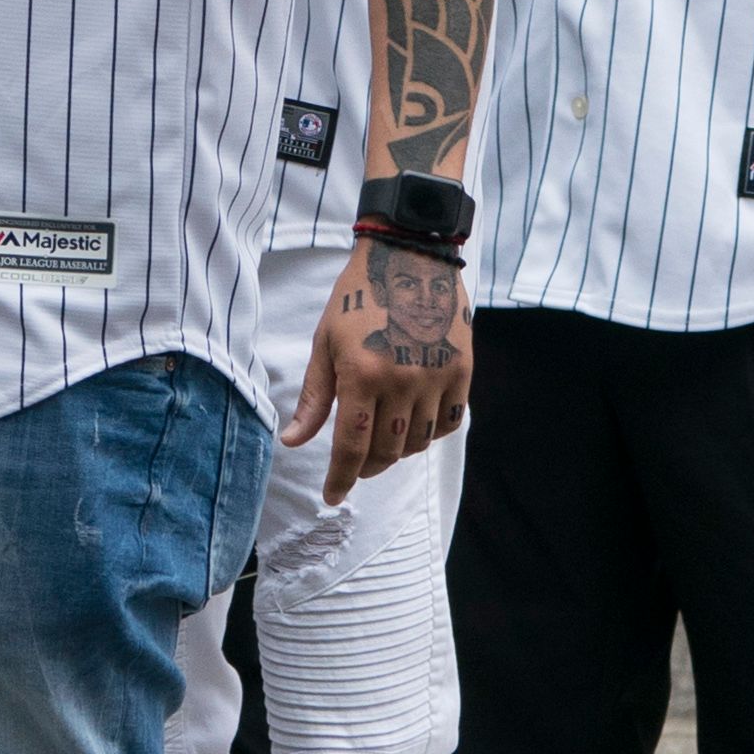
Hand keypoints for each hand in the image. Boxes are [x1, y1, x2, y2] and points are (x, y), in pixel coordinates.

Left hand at [287, 239, 470, 500]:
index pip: (351, 446)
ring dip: (397, 450)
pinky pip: (448, 423)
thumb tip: (292, 442)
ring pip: (417, 442)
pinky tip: (412, 423)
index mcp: (361, 373)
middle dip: (367, 467)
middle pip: (386, 452)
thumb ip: (314, 398)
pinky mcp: (462, 371)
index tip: (332, 496)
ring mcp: (436, 377)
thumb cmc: (357, 298)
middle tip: (355, 464)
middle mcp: (402, 381)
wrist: (408, 257)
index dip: (340, 478)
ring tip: (382, 438)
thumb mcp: (325, 343)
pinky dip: (429, 432)